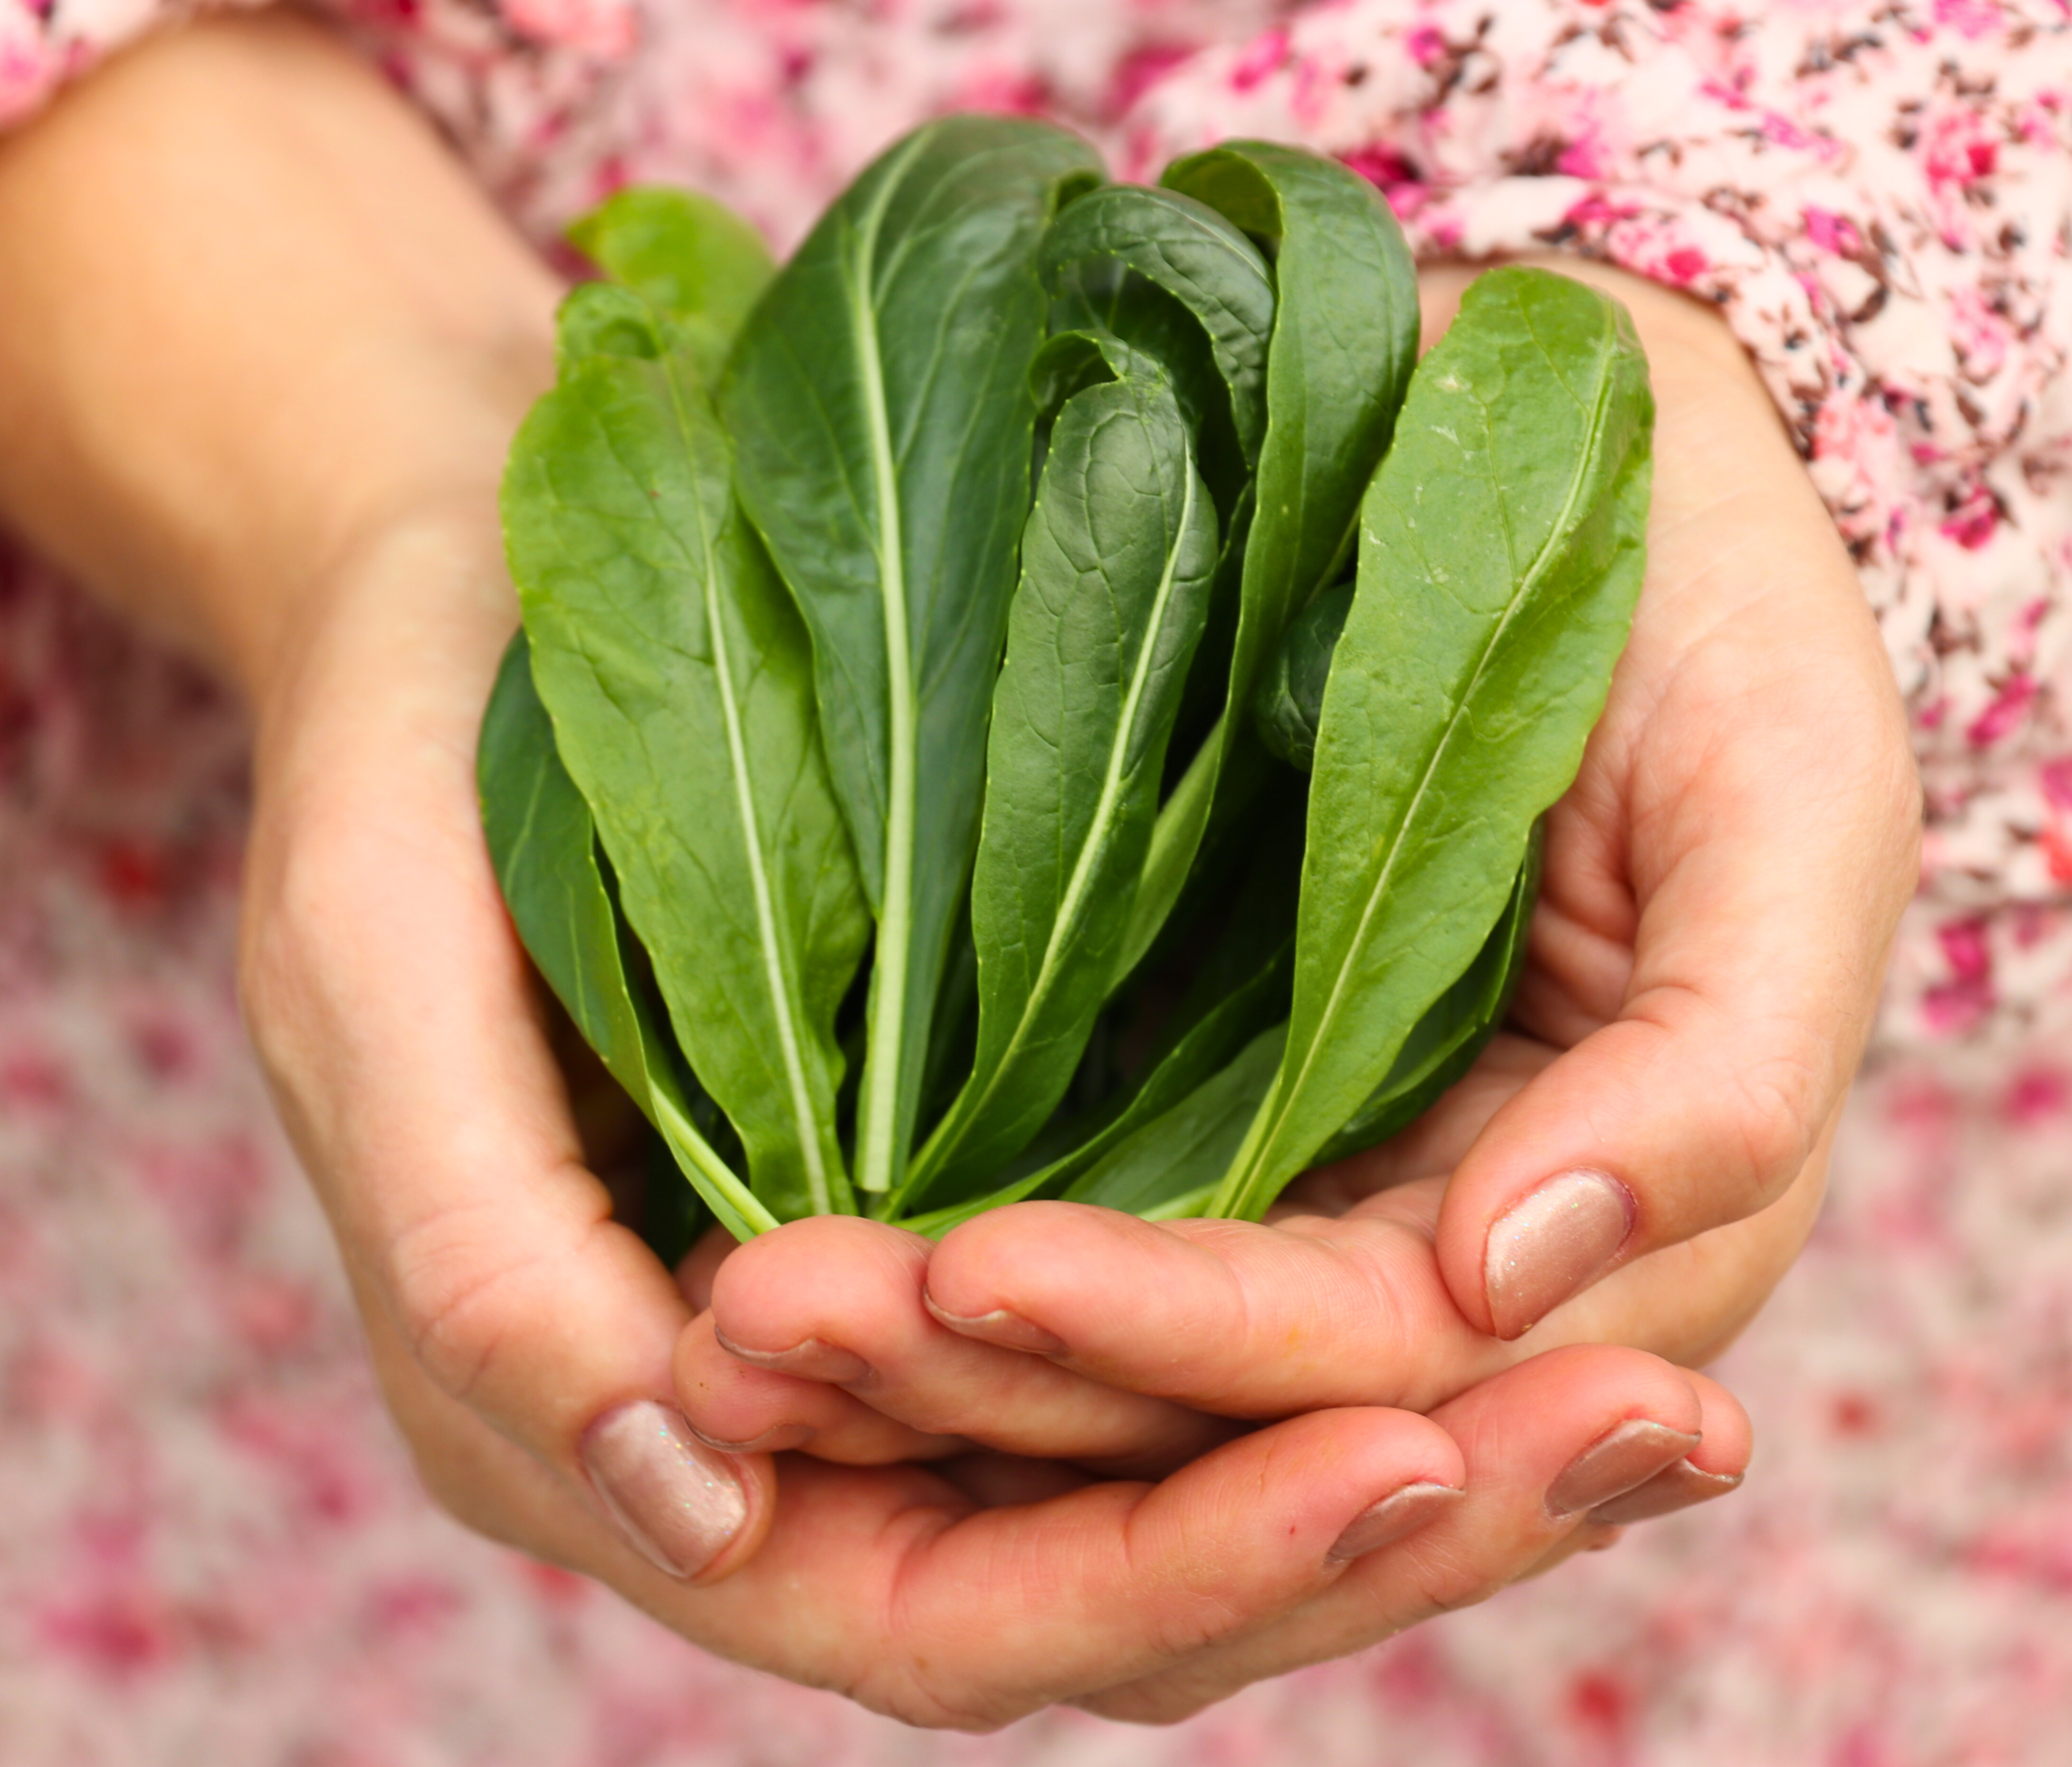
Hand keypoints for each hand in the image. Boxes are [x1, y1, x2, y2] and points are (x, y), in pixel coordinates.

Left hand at [671, 255, 1915, 1539]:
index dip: (1186, 1340)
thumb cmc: (1707, 615)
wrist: (1552, 448)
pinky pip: (1049, 1215)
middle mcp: (1440, 1244)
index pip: (1379, 1359)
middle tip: (764, 1335)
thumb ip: (1721, 1075)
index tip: (973, 1276)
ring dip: (915, 1359)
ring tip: (732, 1321)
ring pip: (1105, 1351)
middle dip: (997, 1379)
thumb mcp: (1789, 811)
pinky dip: (916, 1258)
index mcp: (1612, 1232)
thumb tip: (1517, 1278)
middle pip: (1209, 1402)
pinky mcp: (1188, 1090)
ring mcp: (1302, 1173)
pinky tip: (752, 1259)